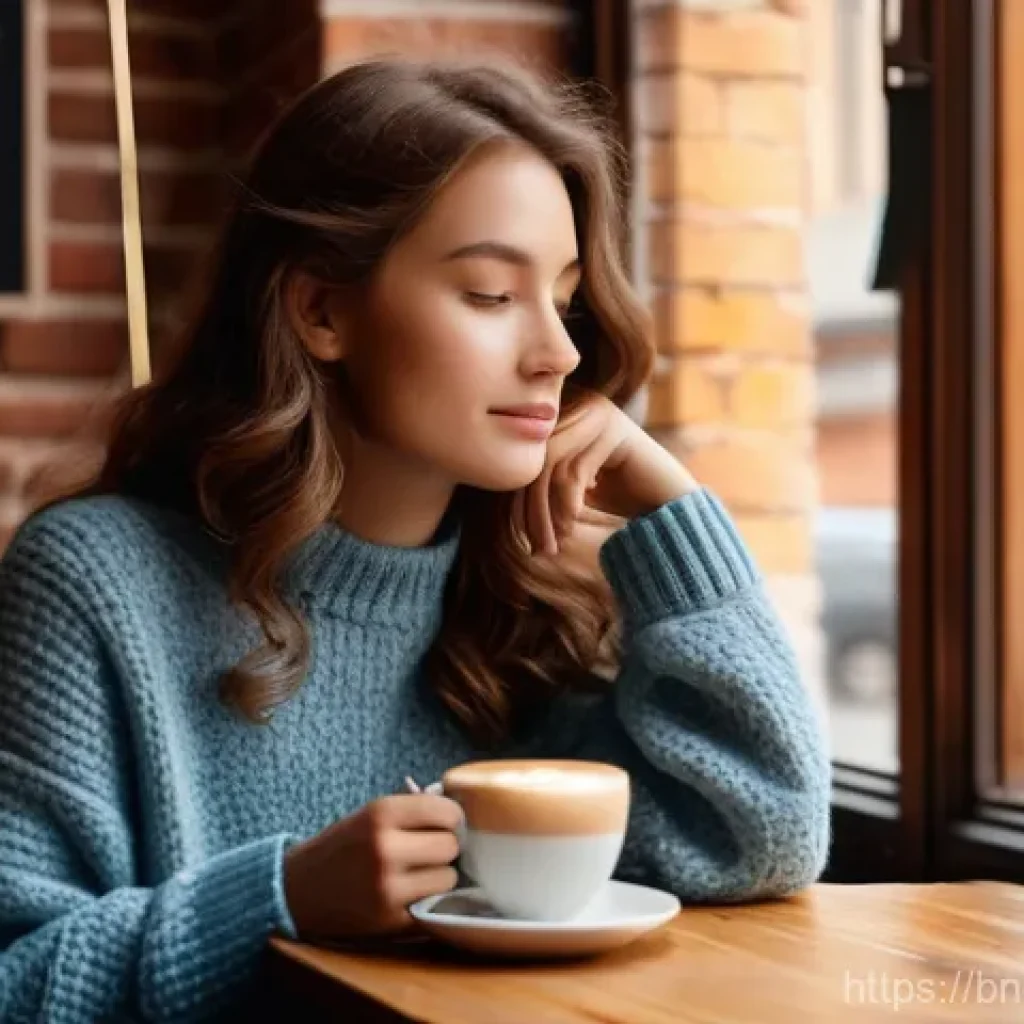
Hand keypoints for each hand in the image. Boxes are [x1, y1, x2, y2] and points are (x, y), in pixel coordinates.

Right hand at [282, 794, 461, 940]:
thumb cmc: (344, 845)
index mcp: (381, 813)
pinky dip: (428, 900)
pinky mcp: (389, 920)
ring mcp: (387, 887)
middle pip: (450, 845)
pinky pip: (433, 906)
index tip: (445, 823)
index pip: (446, 811)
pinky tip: (413, 893)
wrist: (297, 888)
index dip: (451, 817)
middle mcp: (385, 848)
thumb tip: (462, 808)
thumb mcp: (371, 814)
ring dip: (440, 876)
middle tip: (432, 849)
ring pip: (448, 878)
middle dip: (446, 847)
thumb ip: (413, 808)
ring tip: (419, 873)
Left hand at [522, 393, 697, 555]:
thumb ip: (542, 481)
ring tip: (553, 543)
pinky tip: (570, 528)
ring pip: (551, 465)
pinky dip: (567, 505)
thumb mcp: (573, 488)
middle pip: (536, 458)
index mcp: (567, 414)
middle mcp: (582, 405)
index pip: (528, 455)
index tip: (525, 538)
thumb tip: (495, 487)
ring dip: (547, 512)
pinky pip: (575, 470)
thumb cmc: (621, 498)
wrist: (674, 506)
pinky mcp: (616, 430)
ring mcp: (600, 414)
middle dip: (532, 509)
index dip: (519, 498)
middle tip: (538, 547)